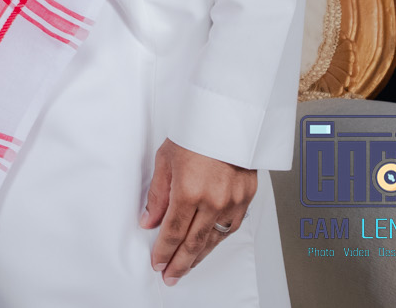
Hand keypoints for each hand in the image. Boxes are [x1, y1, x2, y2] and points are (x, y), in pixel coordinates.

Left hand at [140, 138, 256, 283]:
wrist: (229, 120)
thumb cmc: (195, 134)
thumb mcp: (165, 160)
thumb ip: (157, 195)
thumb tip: (149, 221)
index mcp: (189, 191)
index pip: (173, 232)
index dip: (164, 251)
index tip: (157, 263)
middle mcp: (213, 201)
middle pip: (193, 242)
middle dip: (180, 263)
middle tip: (170, 276)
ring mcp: (233, 202)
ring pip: (214, 239)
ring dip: (199, 256)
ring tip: (187, 266)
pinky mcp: (246, 199)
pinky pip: (230, 228)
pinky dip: (217, 240)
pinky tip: (208, 246)